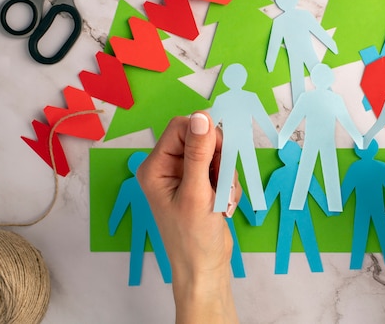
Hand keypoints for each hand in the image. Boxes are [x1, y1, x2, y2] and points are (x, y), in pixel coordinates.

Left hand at [137, 111, 240, 323]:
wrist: (204, 268)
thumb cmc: (193, 237)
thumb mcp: (197, 193)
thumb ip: (199, 153)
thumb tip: (202, 116)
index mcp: (155, 166)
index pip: (181, 127)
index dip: (205, 135)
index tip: (220, 155)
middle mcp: (167, 167)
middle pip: (201, 138)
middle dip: (218, 159)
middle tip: (221, 183)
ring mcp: (184, 176)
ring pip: (215, 154)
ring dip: (226, 175)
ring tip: (222, 201)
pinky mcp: (200, 185)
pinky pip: (221, 169)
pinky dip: (229, 185)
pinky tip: (224, 206)